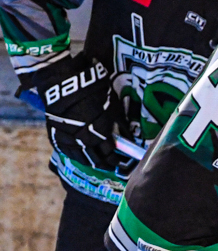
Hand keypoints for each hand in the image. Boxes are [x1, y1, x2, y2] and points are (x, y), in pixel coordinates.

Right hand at [38, 55, 130, 173]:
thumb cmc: (96, 92)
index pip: (110, 154)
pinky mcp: (56, 134)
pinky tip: (80, 157)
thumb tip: (129, 138)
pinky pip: (66, 151)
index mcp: (101, 133)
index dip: (116, 160)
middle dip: (105, 164)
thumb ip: (120, 126)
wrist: (66, 83)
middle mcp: (85, 139)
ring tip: (98, 165)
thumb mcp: (114, 108)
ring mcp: (69, 138)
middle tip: (111, 167)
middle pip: (96, 159)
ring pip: (81, 158)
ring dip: (90, 162)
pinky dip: (75, 156)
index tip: (121, 162)